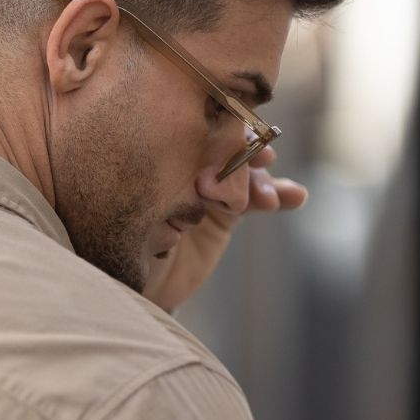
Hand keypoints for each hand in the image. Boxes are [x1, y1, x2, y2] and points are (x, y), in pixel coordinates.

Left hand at [143, 147, 307, 312]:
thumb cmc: (123, 247)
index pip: (196, 131)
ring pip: (244, 172)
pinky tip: (296, 197)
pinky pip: (255, 200)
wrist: (135, 288)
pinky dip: (278, 197)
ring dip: (262, 181)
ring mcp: (210, 187)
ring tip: (268, 200)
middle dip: (244, 154)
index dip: (220, 131)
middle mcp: (187, 164)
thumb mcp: (143, 220)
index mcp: (163, 154)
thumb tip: (202, 183)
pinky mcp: (227, 212)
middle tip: (258, 163)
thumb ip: (171, 197)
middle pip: (225, 146)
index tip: (234, 136)